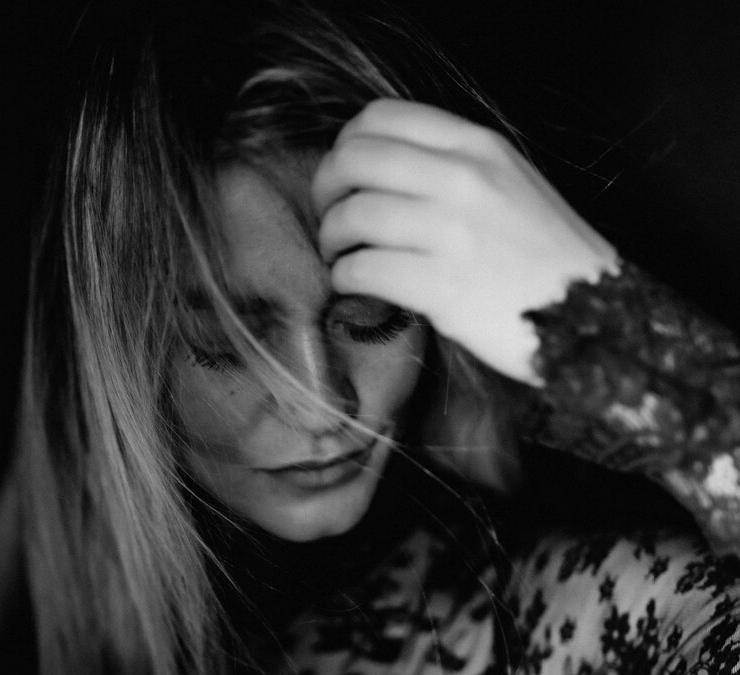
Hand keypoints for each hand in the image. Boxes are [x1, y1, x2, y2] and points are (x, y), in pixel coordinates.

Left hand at [313, 100, 618, 384]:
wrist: (590, 315)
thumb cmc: (547, 259)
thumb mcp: (513, 184)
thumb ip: (458, 167)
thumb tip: (388, 170)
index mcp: (478, 147)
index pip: (381, 118)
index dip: (346, 145)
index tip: (344, 175)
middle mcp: (462, 180)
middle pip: (354, 160)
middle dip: (325, 190)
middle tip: (329, 218)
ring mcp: (451, 232)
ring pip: (352, 215)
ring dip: (332, 239)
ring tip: (340, 257)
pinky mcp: (441, 287)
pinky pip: (363, 269)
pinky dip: (346, 278)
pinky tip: (354, 287)